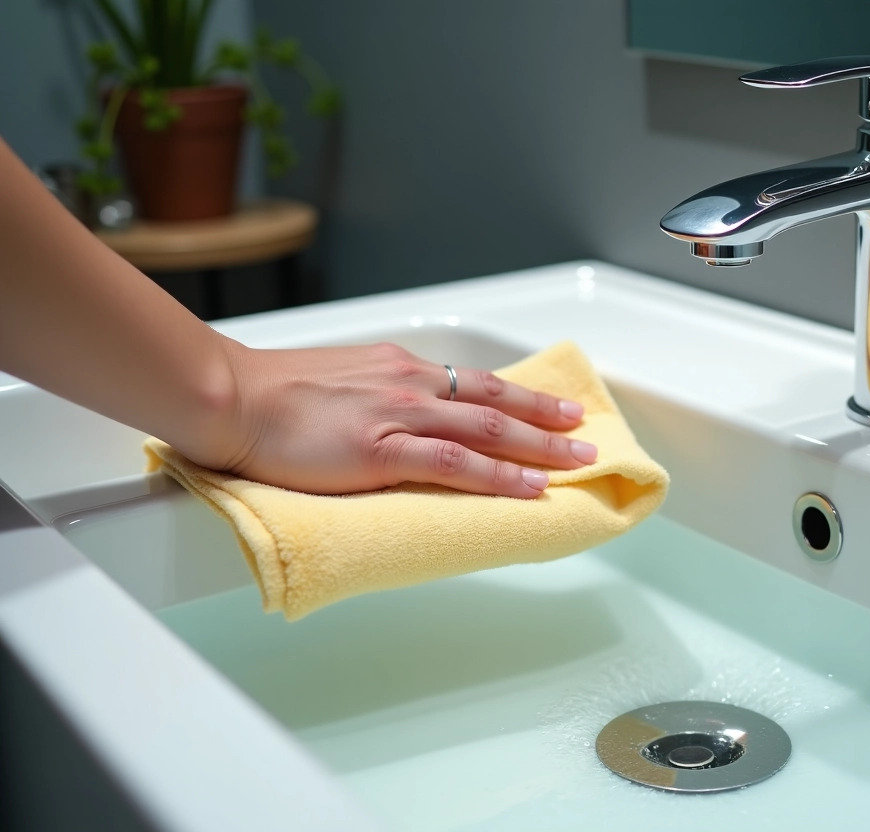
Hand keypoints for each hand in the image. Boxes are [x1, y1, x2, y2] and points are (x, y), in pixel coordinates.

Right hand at [176, 339, 596, 496]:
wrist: (230, 396)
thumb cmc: (272, 391)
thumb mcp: (341, 380)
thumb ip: (378, 396)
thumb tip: (399, 419)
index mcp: (400, 368)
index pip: (476, 382)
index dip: (521, 397)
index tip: (552, 409)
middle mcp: (410, 385)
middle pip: (496, 402)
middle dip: (546, 421)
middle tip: (585, 433)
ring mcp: (400, 417)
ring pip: (488, 430)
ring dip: (539, 449)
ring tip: (577, 462)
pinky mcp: (381, 450)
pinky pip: (455, 463)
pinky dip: (498, 476)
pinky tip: (528, 489)